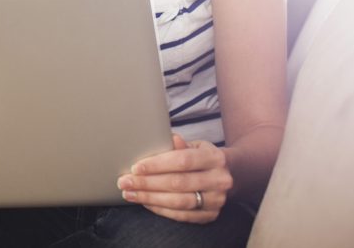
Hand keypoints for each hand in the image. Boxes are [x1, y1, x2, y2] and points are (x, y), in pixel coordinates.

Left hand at [117, 134, 232, 222]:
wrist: (228, 175)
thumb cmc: (201, 157)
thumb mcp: (194, 145)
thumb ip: (179, 144)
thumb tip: (169, 138)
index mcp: (214, 158)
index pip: (182, 161)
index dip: (157, 165)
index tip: (135, 167)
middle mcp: (219, 180)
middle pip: (178, 183)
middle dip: (147, 183)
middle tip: (125, 182)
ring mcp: (216, 200)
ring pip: (178, 202)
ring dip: (150, 198)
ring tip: (130, 194)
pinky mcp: (210, 215)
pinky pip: (181, 215)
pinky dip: (161, 209)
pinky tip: (145, 202)